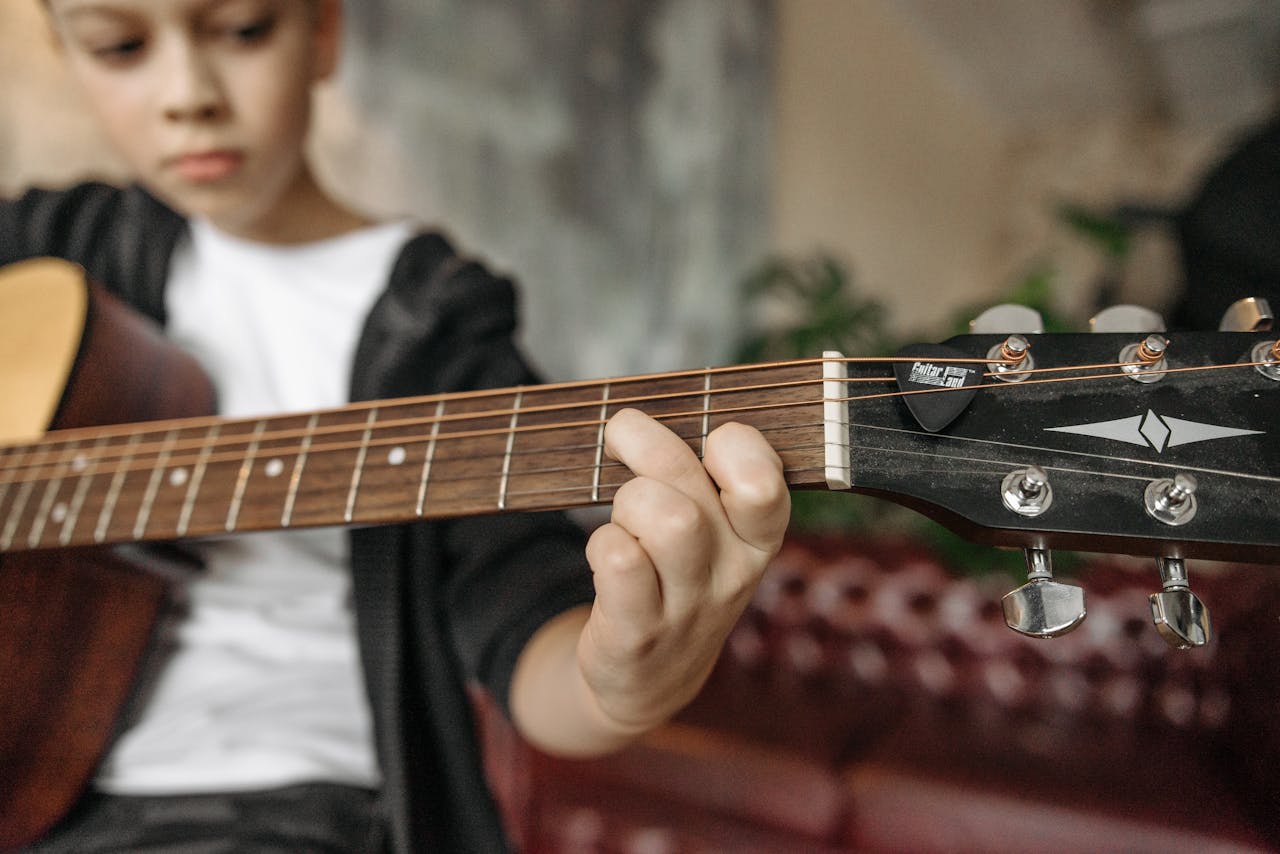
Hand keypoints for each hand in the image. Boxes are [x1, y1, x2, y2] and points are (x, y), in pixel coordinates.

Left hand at [578, 407, 789, 733]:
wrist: (650, 677)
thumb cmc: (675, 574)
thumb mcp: (711, 530)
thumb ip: (698, 472)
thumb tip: (645, 411)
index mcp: (758, 536)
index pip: (765, 479)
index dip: (731, 445)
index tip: (703, 444)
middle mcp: (733, 572)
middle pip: (690, 486)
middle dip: (646, 448)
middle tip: (623, 441)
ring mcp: (688, 607)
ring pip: (665, 521)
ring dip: (626, 504)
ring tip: (622, 518)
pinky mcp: (640, 634)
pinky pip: (620, 562)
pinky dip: (603, 544)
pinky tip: (608, 554)